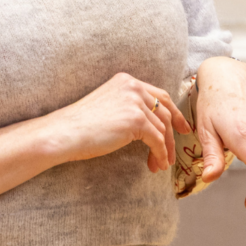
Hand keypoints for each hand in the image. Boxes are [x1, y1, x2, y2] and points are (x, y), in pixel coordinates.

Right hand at [56, 72, 189, 173]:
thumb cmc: (80, 126)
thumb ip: (129, 107)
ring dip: (164, 148)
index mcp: (126, 81)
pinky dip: (159, 153)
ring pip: (162, 128)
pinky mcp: (136, 120)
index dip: (174, 112)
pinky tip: (157, 164)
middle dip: (174, 131)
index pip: (159, 95)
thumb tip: (151, 124)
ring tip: (161, 164)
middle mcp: (133, 87)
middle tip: (177, 147)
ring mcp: (135, 102)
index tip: (182, 126)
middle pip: (164, 111)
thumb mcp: (109, 107)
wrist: (63, 133)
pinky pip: (156, 140)